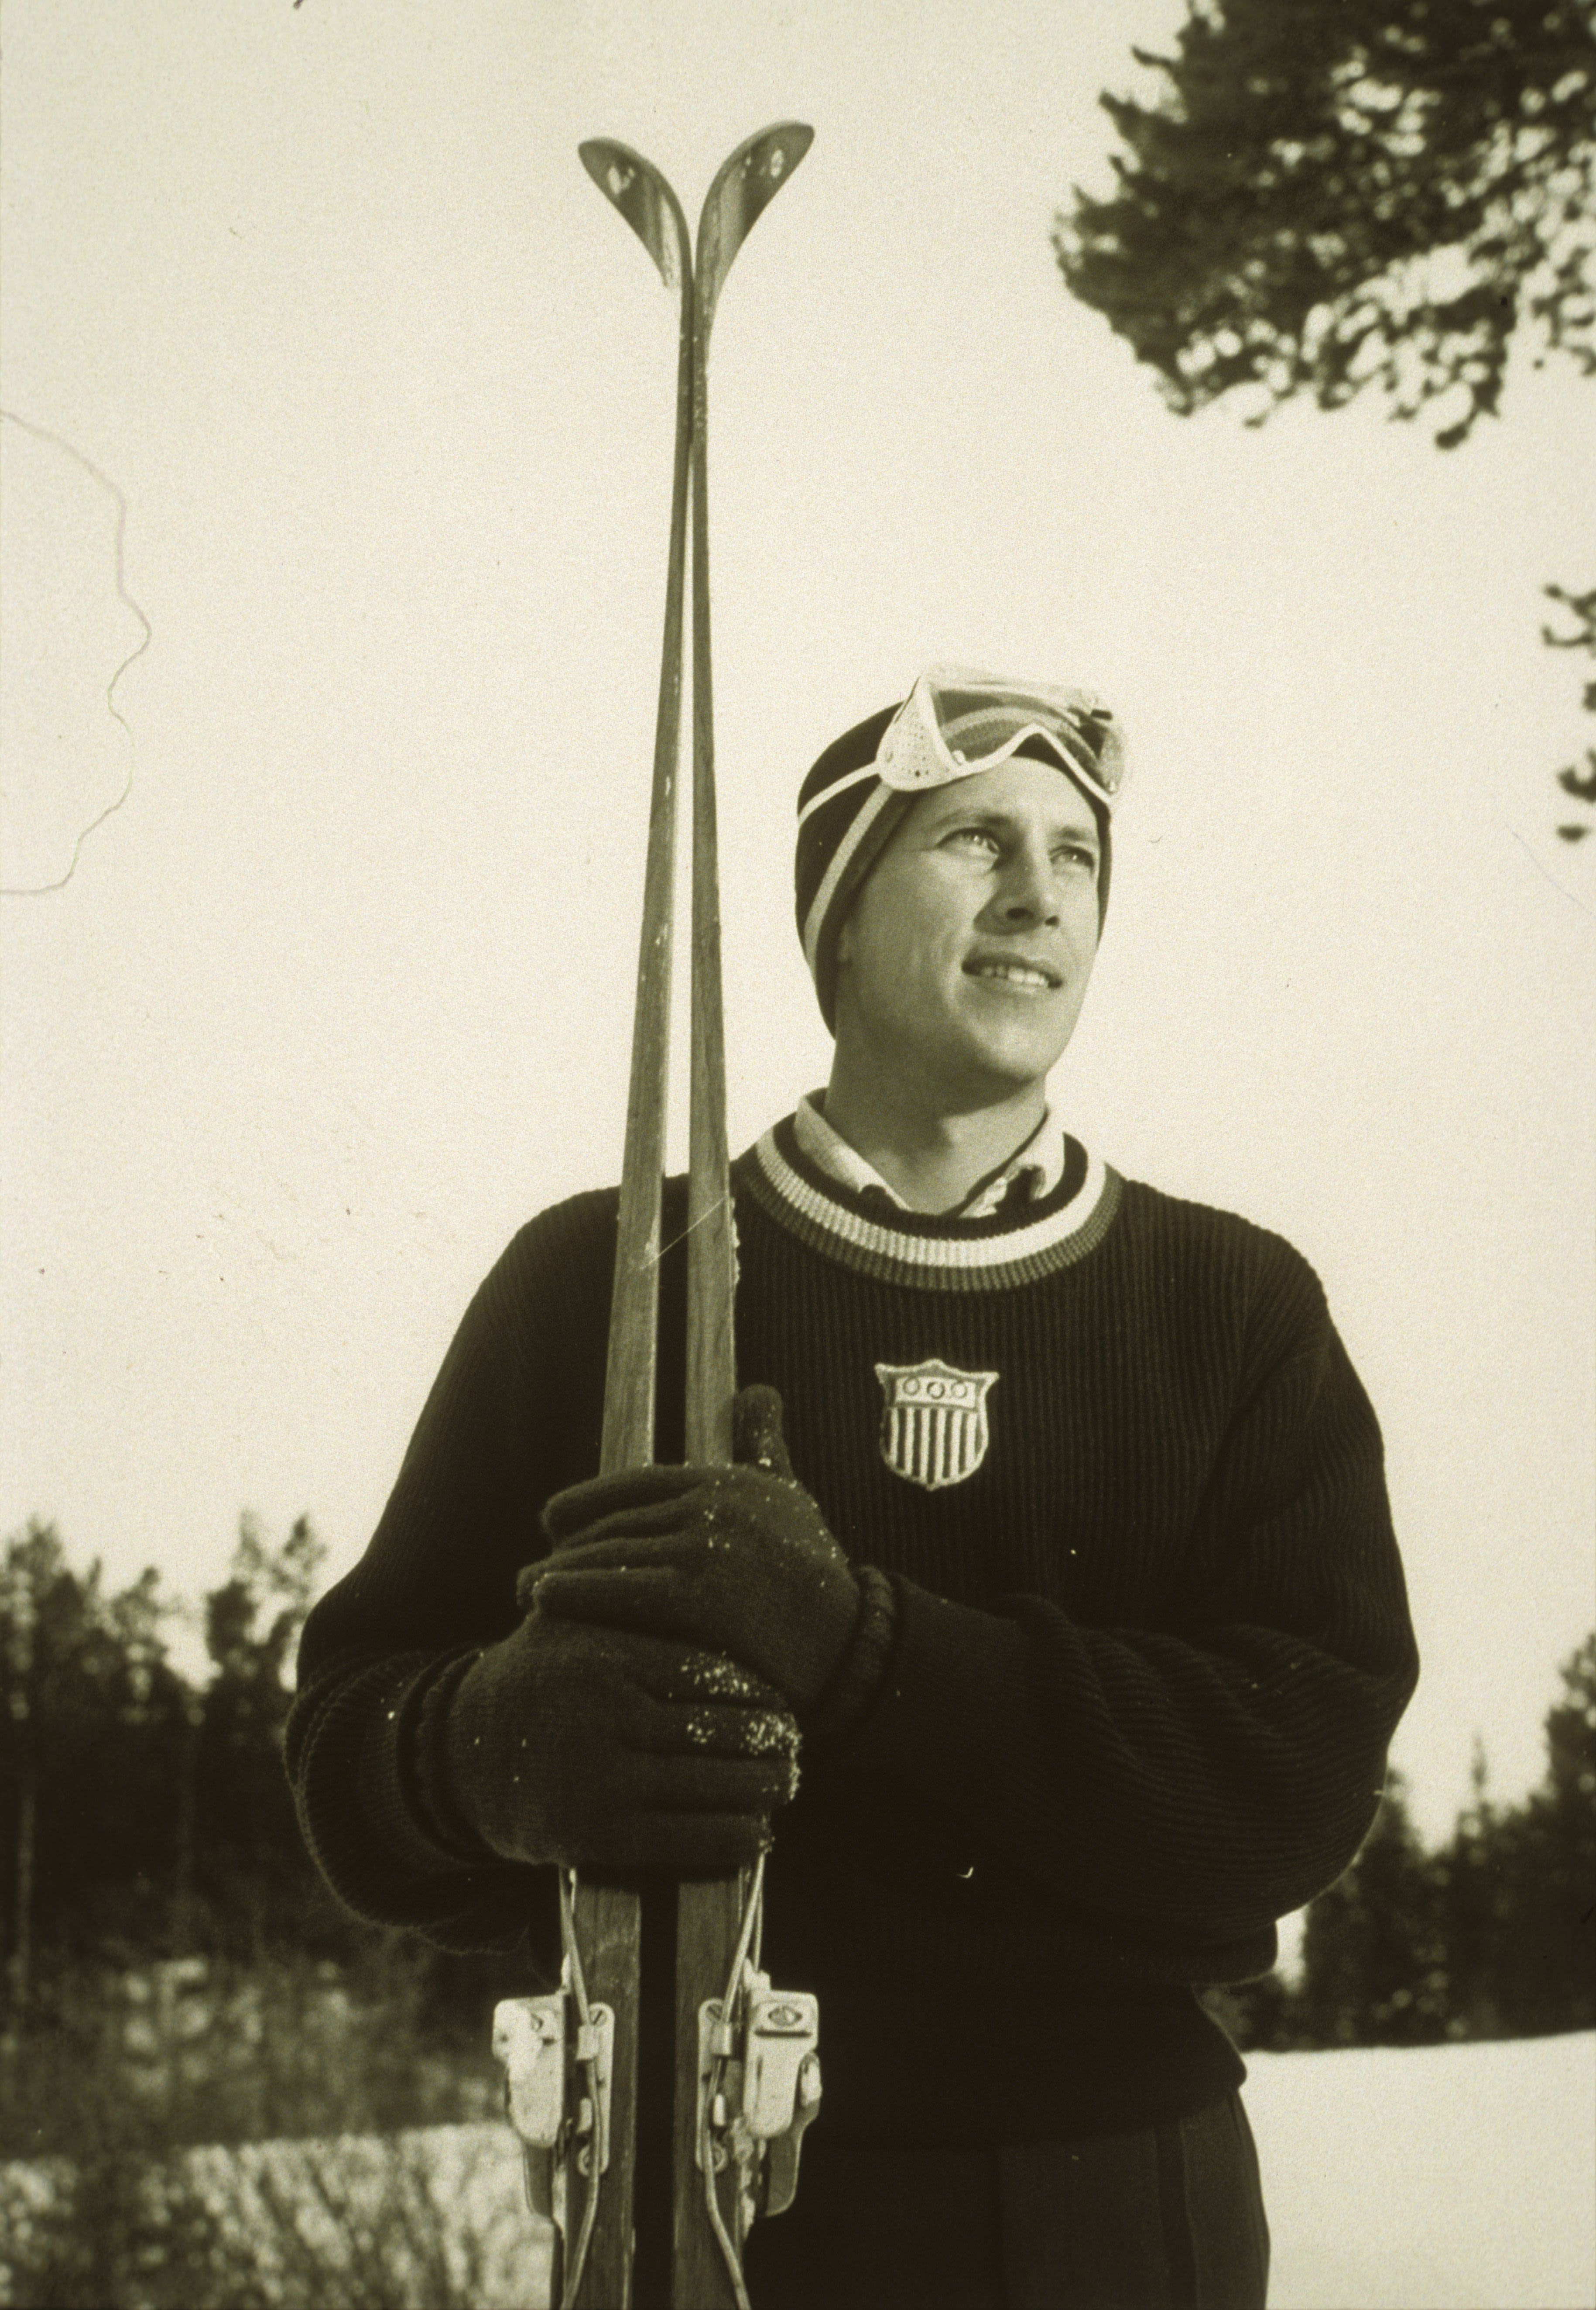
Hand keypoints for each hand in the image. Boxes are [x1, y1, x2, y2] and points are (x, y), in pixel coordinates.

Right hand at [442, 1606, 798, 1872]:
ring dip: (763, 1791)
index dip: (757, 1693)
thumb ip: (629, 1603)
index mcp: (607, 1653)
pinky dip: (733, 1838)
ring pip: (711, 1786)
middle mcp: (606, 1713)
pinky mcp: (597, 1835)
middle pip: (719, 1730)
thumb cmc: (536, 1677)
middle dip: (771, 1743)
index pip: (708, 1673)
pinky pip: (686, 1840)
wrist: (462, 1752)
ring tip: (786, 1784)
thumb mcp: (572, 1621)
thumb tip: (704, 1571)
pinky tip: (760, 1832)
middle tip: (797, 1745)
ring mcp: (602, 1777)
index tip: (783, 1700)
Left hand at [533, 1386, 860, 1717]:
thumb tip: (757, 1391)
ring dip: (557, 1574)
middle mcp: (711, 1503)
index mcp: (725, 1480)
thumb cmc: (816, 1575)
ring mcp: (704, 1546)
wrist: (850, 1642)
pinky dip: (575, 1593)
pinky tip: (543, 1601)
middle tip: (527, 1573)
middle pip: (615, 1522)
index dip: (586, 1502)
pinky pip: (619, 1589)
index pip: (635, 1483)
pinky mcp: (698, 1593)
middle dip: (566, 1548)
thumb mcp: (791, 1496)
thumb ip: (764, 1445)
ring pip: (610, 1555)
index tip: (551, 1521)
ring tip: (523, 1591)